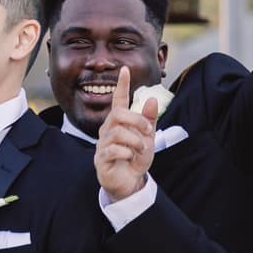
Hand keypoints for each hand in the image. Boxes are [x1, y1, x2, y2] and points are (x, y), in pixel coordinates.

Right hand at [94, 67, 157, 202]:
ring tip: (141, 149)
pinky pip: (112, 149)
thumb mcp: (148, 138)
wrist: (130, 182)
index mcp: (119, 123)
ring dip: (135, 139)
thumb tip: (152, 99)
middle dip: (137, 120)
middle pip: (118, 114)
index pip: (118, 100)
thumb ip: (149, 120)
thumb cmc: (136, 158)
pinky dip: (126, 152)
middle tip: (149, 131)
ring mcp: (102, 144)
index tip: (125, 69)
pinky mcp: (101, 159)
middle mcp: (108, 130)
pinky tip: (130, 157)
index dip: (122, 85)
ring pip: (117, 132)